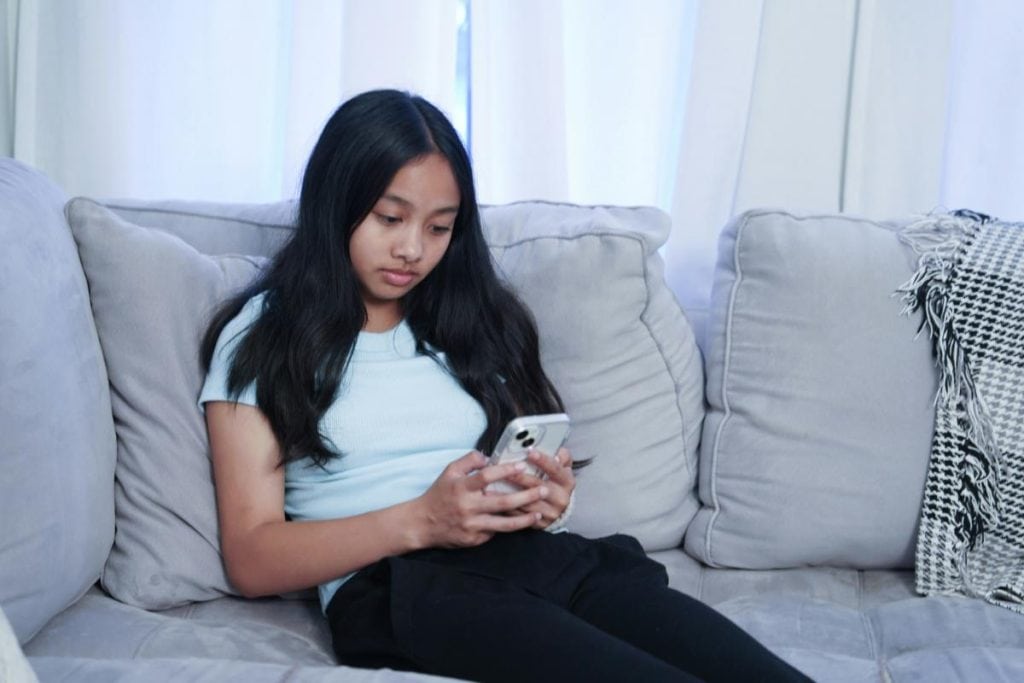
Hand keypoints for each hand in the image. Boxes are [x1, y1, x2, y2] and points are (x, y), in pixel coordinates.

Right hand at [413, 451, 548, 548]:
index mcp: (461, 487)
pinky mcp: (473, 539)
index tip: (522, 466)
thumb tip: (488, 456)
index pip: (487, 477)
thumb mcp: (449, 472)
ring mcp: (471, 525)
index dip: (505, 471)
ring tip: (539, 514)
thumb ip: (468, 460)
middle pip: (502, 502)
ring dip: (524, 519)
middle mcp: (468, 507)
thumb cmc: (438, 494)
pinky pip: (494, 533)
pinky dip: (505, 527)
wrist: (422, 524)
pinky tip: (517, 523)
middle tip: (543, 490)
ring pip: (504, 524)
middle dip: (526, 496)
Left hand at [502, 447, 574, 529]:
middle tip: (506, 470)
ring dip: (509, 494)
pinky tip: (496, 499)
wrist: (561, 510)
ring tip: (493, 485)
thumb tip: (556, 449)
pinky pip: (521, 515)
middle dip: (520, 477)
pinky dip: (507, 507)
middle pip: (538, 486)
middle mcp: (560, 498)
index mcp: (567, 482)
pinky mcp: (540, 523)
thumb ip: (562, 457)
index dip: (542, 460)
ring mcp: (550, 512)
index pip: (555, 469)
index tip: (530, 452)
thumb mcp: (564, 469)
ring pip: (527, 503)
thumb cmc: (558, 484)